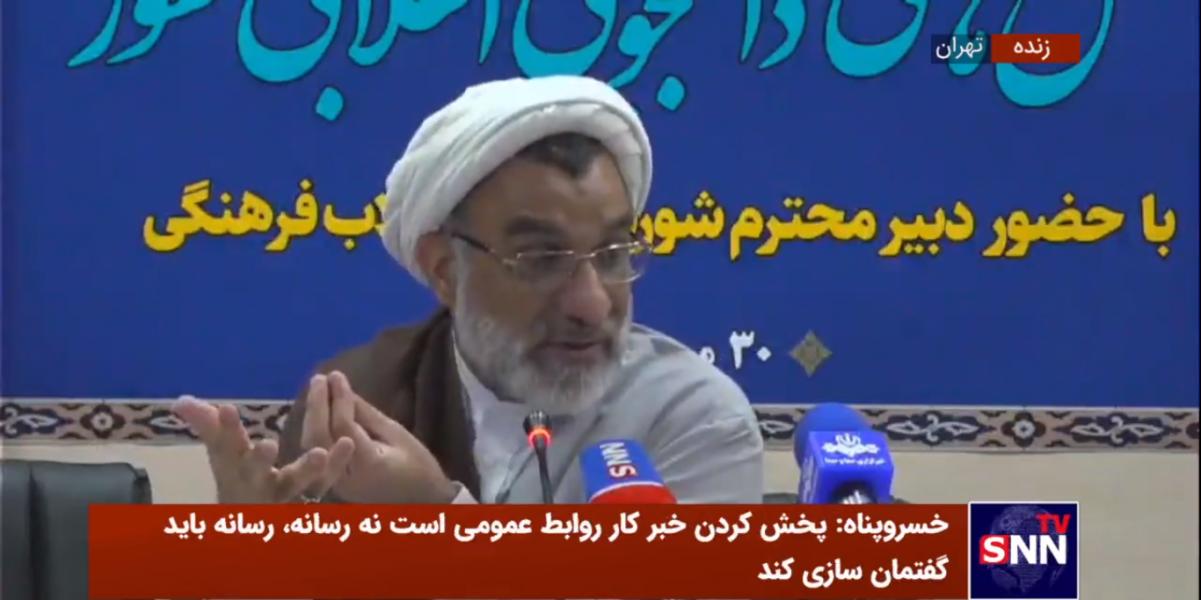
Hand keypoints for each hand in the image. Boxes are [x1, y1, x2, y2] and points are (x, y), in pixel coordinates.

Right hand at [174, 397, 354, 502]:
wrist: (255, 520)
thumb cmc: (238, 479)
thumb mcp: (221, 454)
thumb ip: (206, 424)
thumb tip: (181, 400)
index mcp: (231, 467)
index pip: (224, 445)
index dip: (224, 429)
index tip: (226, 408)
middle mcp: (254, 483)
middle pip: (255, 472)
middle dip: (259, 460)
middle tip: (268, 446)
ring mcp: (282, 495)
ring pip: (294, 484)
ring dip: (306, 469)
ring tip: (320, 452)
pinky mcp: (309, 499)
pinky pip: (324, 483)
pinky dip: (336, 466)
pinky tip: (346, 443)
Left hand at [302, 371, 457, 503]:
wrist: (422, 504)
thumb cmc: (418, 467)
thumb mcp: (398, 435)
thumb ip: (367, 414)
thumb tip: (344, 389)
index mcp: (367, 463)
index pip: (343, 426)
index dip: (338, 398)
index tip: (336, 375)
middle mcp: (345, 475)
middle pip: (319, 437)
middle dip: (317, 406)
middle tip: (319, 379)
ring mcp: (336, 483)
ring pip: (313, 448)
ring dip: (312, 418)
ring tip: (317, 391)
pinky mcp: (334, 484)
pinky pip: (317, 455)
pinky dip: (315, 432)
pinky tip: (318, 414)